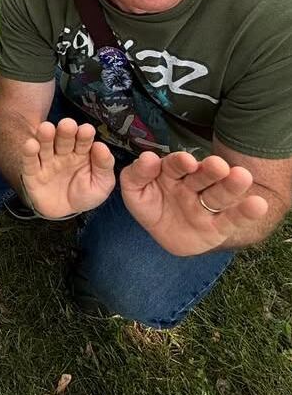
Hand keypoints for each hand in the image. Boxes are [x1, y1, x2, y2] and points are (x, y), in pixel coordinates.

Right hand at [20, 118, 116, 217]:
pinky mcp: (32, 174)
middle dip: (65, 132)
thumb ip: (104, 165)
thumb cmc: (84, 195)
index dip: (84, 134)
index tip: (87, 130)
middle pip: (64, 139)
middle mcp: (63, 154)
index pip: (83, 140)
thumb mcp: (102, 184)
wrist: (64, 212)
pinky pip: (30, 162)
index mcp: (81, 153)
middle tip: (68, 125)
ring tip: (46, 128)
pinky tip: (31, 145)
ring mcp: (47, 162)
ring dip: (45, 136)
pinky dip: (29, 152)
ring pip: (45, 146)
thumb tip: (100, 146)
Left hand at [120, 151, 268, 255]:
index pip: (176, 166)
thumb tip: (147, 158)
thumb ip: (136, 175)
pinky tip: (258, 204)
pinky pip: (232, 219)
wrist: (166, 236)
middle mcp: (193, 186)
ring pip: (220, 194)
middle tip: (217, 165)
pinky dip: (245, 212)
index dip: (180, 163)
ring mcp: (207, 206)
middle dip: (210, 171)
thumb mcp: (135, 192)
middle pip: (203, 177)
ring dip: (230, 186)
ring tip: (241, 176)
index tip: (186, 161)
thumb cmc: (151, 207)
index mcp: (172, 175)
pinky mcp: (219, 227)